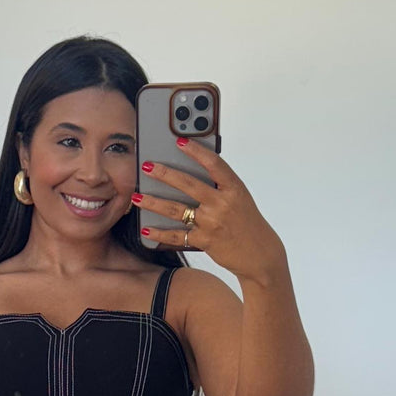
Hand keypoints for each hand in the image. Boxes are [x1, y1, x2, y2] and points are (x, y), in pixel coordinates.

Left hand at [133, 137, 285, 284]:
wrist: (259, 254)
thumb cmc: (247, 223)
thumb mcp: (240, 199)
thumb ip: (220, 186)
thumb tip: (193, 172)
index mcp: (234, 188)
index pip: (214, 164)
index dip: (196, 151)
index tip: (180, 141)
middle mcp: (222, 203)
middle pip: (188, 184)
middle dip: (164, 174)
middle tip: (147, 166)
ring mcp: (212, 223)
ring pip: (176, 209)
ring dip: (153, 202)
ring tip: (136, 197)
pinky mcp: (204, 241)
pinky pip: (177, 235)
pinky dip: (159, 233)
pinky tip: (146, 229)